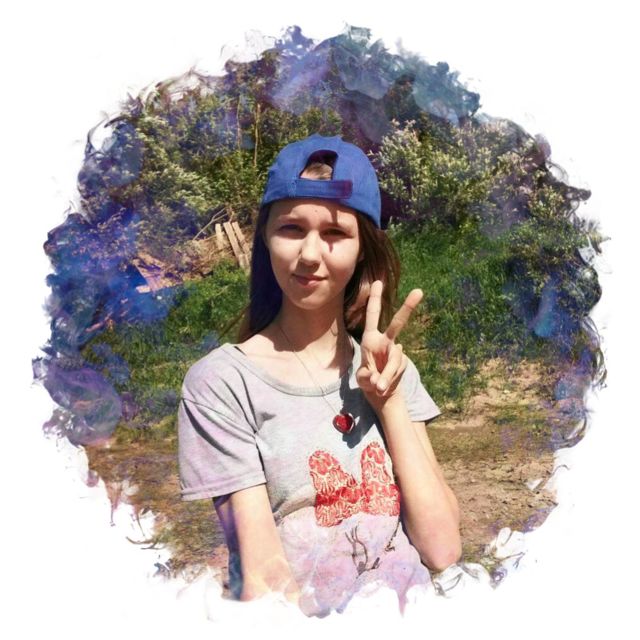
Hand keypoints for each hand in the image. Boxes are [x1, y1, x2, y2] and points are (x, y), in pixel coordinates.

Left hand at [355, 280, 423, 409]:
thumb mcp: (363, 380)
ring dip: (386, 375)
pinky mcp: (403, 363)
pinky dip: (388, 380)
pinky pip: (396, 371)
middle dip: (408, 307)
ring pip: (394, 360)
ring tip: (379, 387)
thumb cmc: (369, 380)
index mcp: (371, 339)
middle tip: (419, 291)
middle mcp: (386, 342)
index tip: (379, 282)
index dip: (375, 299)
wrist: (383, 392)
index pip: (373, 316)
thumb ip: (368, 377)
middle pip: (398, 323)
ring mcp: (396, 352)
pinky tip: (382, 387)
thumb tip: (378, 380)